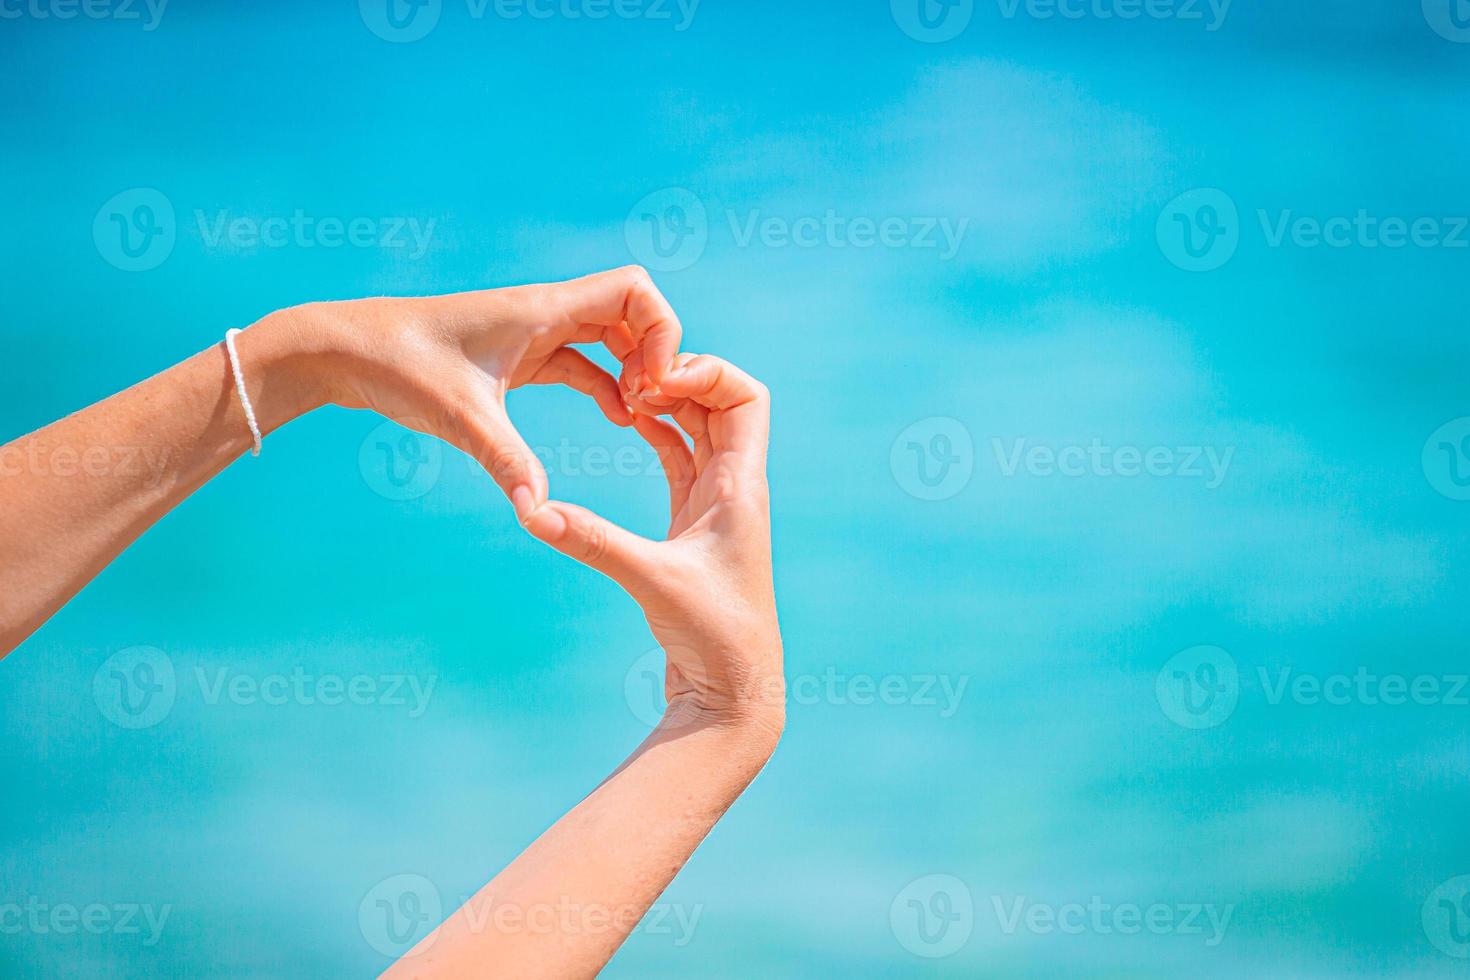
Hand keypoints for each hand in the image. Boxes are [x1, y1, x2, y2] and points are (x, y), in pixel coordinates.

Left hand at [267, 266, 683, 519]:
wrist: (343, 351)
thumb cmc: (398, 365)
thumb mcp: (460, 417)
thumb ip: (506, 461)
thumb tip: (537, 513)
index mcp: (541, 309)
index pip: (634, 289)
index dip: (662, 328)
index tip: (656, 381)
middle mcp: (544, 313)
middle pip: (632, 313)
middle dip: (657, 353)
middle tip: (656, 404)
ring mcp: (532, 333)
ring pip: (609, 338)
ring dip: (634, 369)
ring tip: (642, 416)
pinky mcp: (517, 356)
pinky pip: (581, 361)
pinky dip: (606, 383)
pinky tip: (617, 418)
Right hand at [522, 353, 783, 735]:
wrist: (733, 695)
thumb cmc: (715, 640)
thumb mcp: (651, 580)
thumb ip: (592, 541)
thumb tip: (531, 510)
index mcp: (743, 487)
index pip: (747, 398)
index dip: (708, 373)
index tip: (656, 381)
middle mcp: (736, 489)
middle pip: (721, 403)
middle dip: (680, 379)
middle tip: (629, 379)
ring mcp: (716, 507)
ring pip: (699, 430)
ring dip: (668, 405)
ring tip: (622, 393)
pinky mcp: (694, 528)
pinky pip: (681, 461)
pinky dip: (660, 436)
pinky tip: (627, 424)